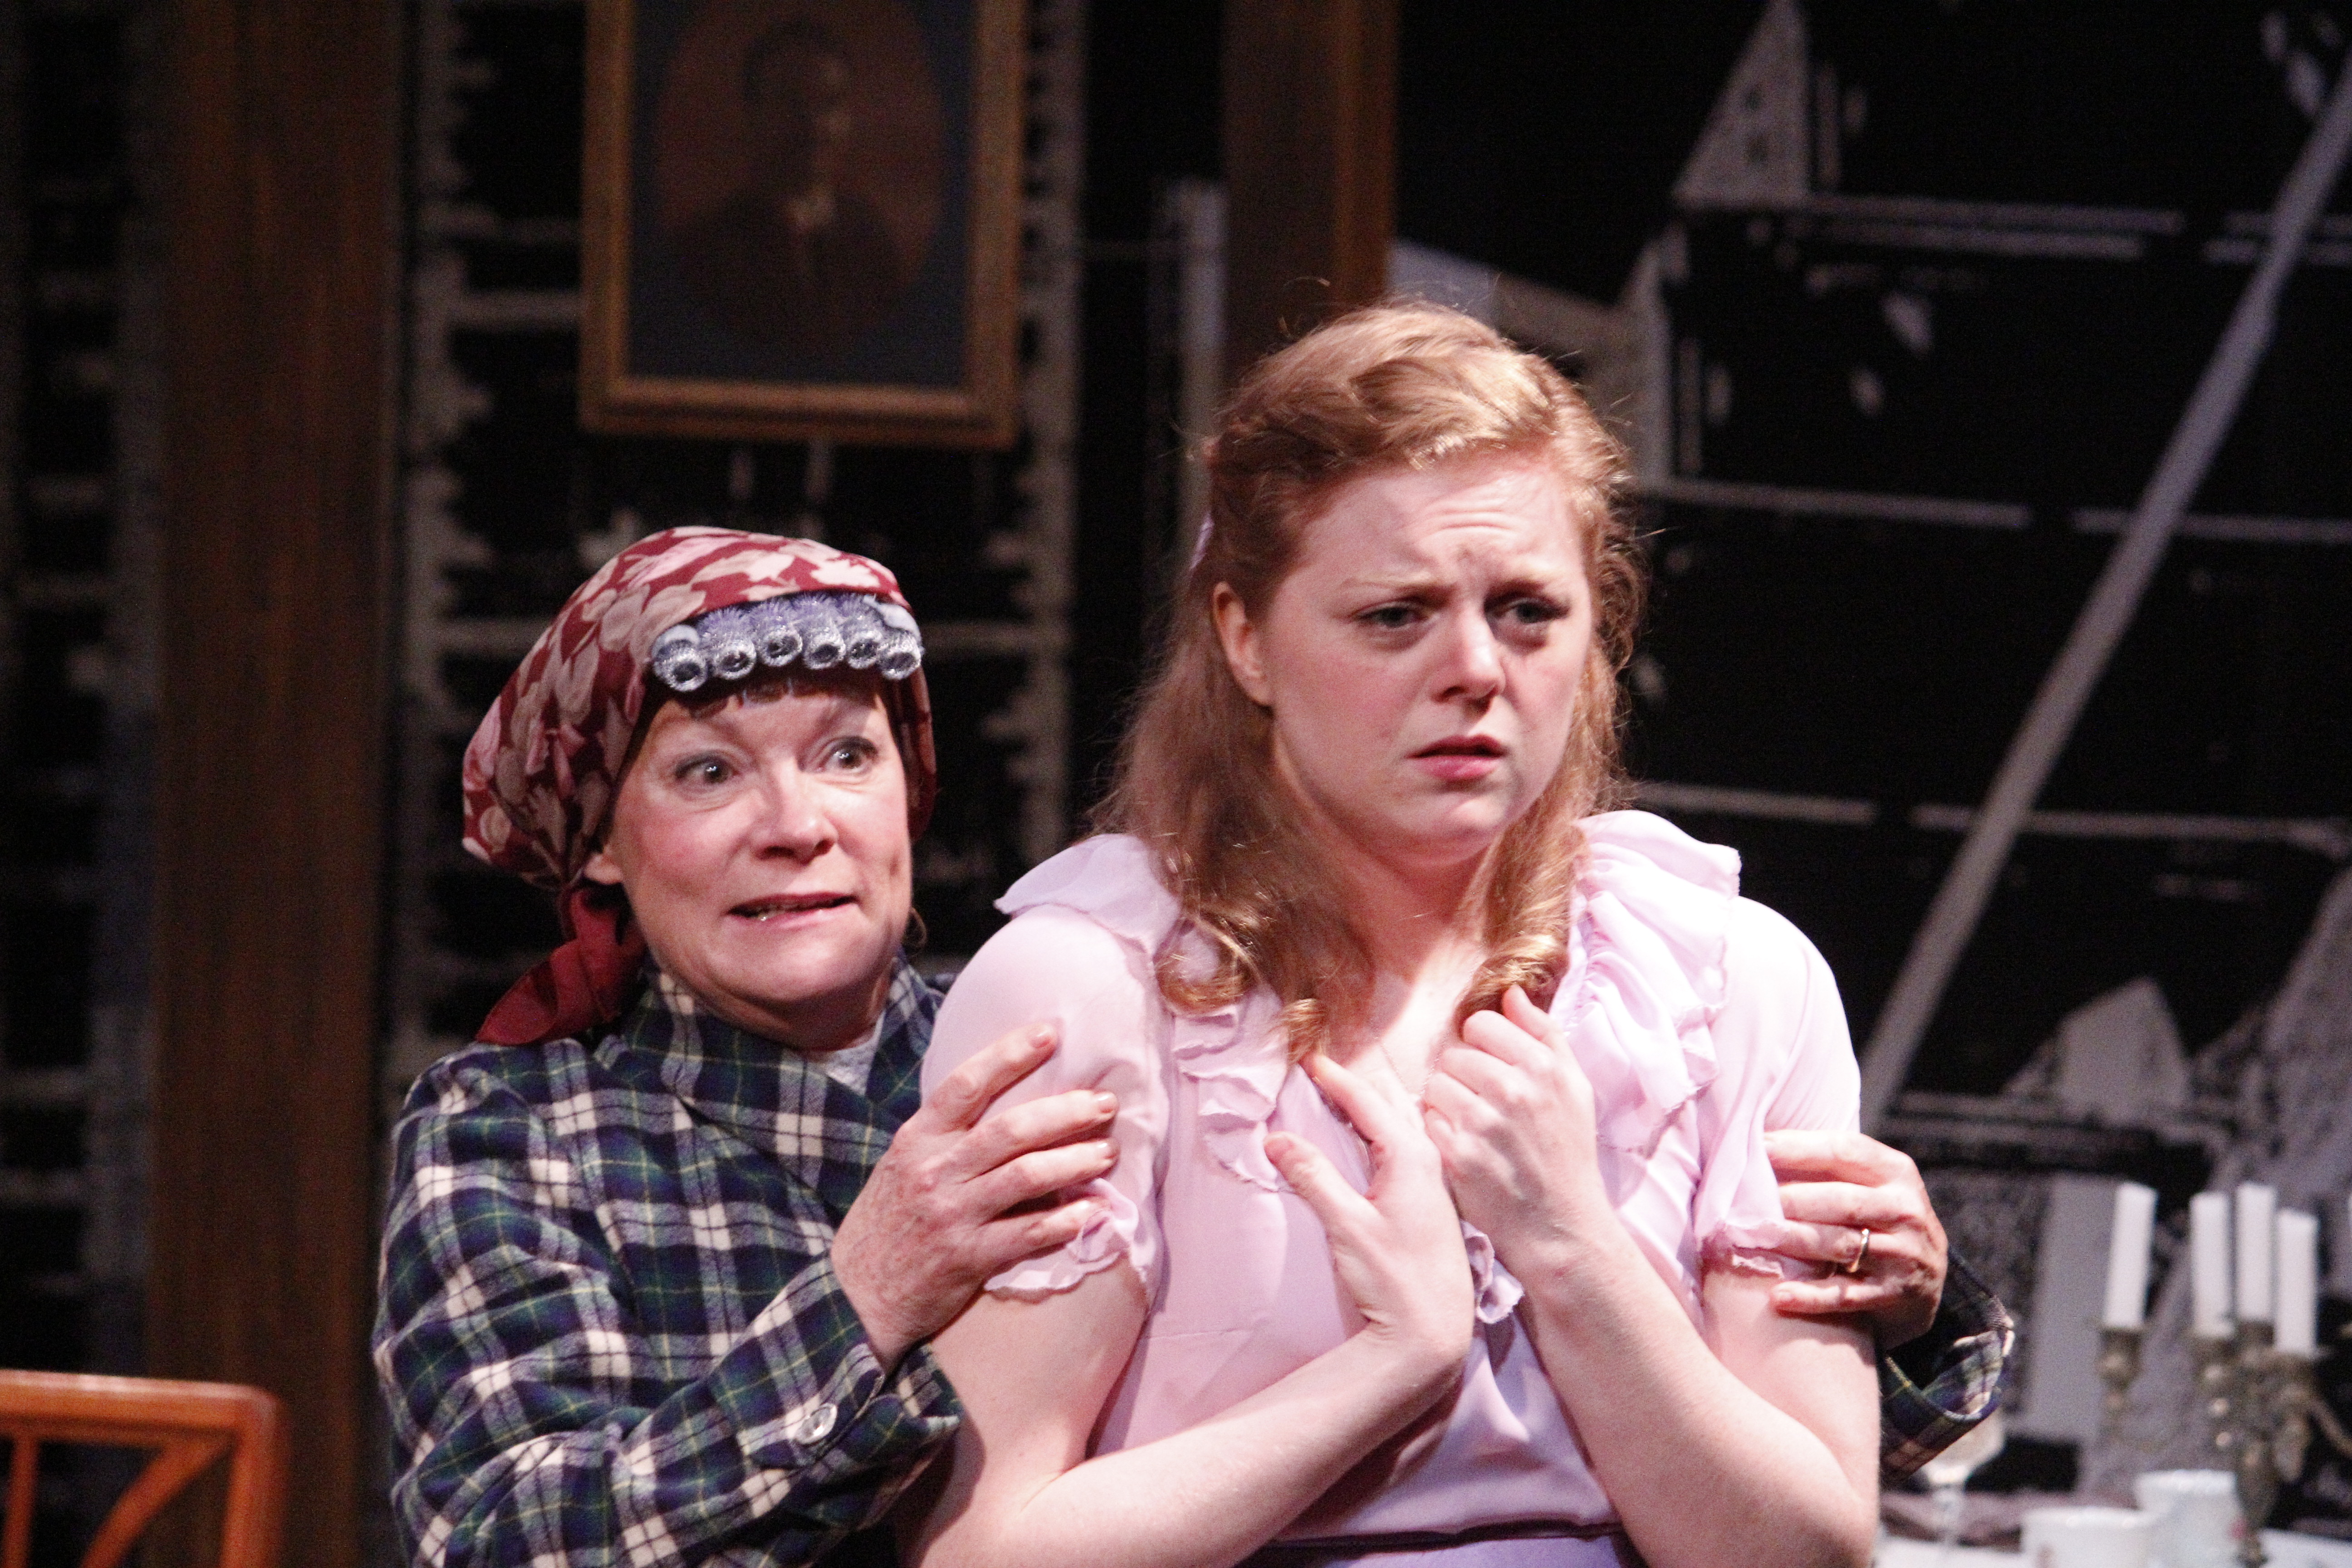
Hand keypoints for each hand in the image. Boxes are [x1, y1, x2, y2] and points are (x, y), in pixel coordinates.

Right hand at [834, 1022, 1118, 1368]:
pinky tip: (1096, 1210)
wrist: (855, 1295)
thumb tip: (1009, 1100)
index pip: (966, 1083)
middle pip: (1011, 1129)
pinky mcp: (969, 1258)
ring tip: (1107, 1152)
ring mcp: (953, 1215)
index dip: (1010, 1054)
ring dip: (1075, 1161)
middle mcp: (935, 1171)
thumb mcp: (904, 1163)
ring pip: (1026, 1176)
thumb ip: (947, 1135)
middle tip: (1105, 1103)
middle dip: (1066, 1112)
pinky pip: (1029, 1233)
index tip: (1050, 1033)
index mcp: (918, 1139)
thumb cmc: (888, 1221)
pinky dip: (1068, 1220)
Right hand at [1265, 1053, 1473, 1383]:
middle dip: (1355, 1084)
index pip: (1368, 1101)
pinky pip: (1408, 1147)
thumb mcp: (1347, 1226)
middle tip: (1322, 1070)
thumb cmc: (1394, 1280)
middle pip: (1390, 1105)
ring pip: (1403, 1125)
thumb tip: (1276, 1138)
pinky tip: (1371, 1141)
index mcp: (1410, 1157)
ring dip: (1372, 1107)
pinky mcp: (1433, 1203)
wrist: (1436, 1332)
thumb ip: (1313, 1177)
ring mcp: (1435, 1183)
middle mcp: (1429, 1161)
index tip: (1309, 1058)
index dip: (1335, 1077)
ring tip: (1342, 1096)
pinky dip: (1384, 1132)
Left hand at [1422, 986, 1611, 1268]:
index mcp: (1543, 1067)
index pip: (1481, 1024)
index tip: (1493, 1070)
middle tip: (1484, 1105)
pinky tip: (1463, 1147)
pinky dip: (1440, 1132)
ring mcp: (1483, 1123)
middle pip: (1454, 1055)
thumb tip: (1511, 992)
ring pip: (1435, 1085)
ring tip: (1474, 1127)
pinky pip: (1428, 1120)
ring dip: (1447, 1103)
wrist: (1561, 1224)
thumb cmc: (1568, 1153)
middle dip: (1463, 1076)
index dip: (1482, 1046)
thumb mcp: (1575, 1088)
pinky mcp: (1458, 1154)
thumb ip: (1545, 1034)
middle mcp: (1513, 1090)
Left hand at [1764, 1129, 1945, 1347]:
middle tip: (1748, 1201)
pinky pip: (1845, 1295)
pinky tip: (1778, 1296)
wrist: (1928, 1282)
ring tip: (1754, 1237)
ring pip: (1841, 1244)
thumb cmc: (1878, 1219)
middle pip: (1842, 1200)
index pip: (1845, 1151)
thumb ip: (1828, 1167)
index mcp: (1896, 1172)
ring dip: (1794, 1240)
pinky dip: (1810, 1296)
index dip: (1799, 1148)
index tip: (1757, 1147)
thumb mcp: (1871, 1185)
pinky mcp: (1894, 1295)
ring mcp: (1903, 1255)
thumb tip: (1757, 1146)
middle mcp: (1904, 1210)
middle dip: (1792, 1199)